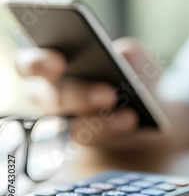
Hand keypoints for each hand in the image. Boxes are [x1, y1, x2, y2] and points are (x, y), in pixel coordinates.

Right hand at [15, 38, 169, 150]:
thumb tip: (123, 54)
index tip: (58, 62)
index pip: (30, 65)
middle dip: (80, 96)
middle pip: (51, 99)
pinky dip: (113, 130)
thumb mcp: (136, 60)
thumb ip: (129, 54)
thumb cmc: (134, 76)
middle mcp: (51, 96)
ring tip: (130, 116)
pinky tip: (131, 121)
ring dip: (102, 121)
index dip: (38, 64)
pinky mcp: (87, 140)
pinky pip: (94, 140)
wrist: (151, 109)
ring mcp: (66, 123)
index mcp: (53, 66)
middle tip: (108, 94)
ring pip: (72, 127)